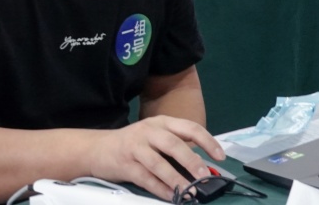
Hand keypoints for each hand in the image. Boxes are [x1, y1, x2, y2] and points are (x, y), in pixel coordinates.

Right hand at [88, 115, 224, 200]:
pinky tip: (172, 196)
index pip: (188, 127)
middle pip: (172, 144)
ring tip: (190, 192)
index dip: (207, 141)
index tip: (220, 157)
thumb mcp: (155, 138)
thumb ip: (177, 147)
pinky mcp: (125, 164)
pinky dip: (160, 189)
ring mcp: (135, 147)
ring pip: (158, 163)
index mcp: (161, 123)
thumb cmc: (134, 144)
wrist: (98, 148)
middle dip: (191, 161)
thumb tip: (204, 167)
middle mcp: (148, 131)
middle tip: (204, 177)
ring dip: (176, 179)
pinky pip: (145, 178)